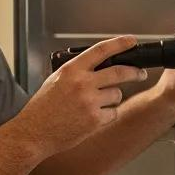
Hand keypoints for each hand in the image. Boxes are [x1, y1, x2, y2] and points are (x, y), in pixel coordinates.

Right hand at [16, 36, 147, 156]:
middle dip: (135, 72)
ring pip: (117, 94)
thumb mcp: (56, 80)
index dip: (120, 44)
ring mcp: (90, 102)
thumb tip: (98, 66)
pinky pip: (113, 112)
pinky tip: (93, 117)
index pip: (101, 50)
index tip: (131, 41)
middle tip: (140, 73)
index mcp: (71, 70)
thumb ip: (77, 71)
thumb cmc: (42, 108)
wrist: (34, 132)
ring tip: (97, 104)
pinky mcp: (95, 120)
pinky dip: (108, 114)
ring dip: (113, 97)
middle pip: (120, 72)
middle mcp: (82, 83)